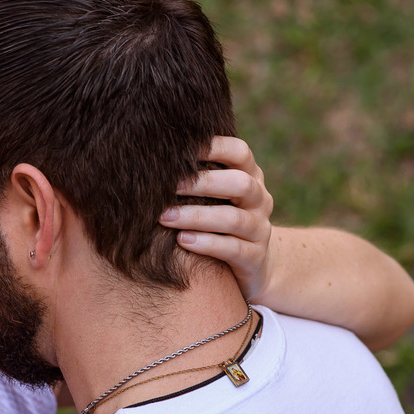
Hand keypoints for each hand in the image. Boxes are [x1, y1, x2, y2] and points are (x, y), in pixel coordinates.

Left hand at [158, 135, 274, 302]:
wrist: (252, 266)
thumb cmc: (219, 222)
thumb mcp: (215, 196)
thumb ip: (196, 177)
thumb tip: (153, 154)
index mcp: (250, 176)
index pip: (239, 152)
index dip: (214, 146)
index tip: (180, 149)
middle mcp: (259, 200)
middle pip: (239, 183)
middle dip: (203, 183)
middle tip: (168, 186)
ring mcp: (260, 229)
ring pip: (234, 219)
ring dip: (197, 216)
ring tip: (166, 217)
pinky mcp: (255, 258)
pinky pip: (233, 249)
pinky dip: (207, 244)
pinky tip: (182, 240)